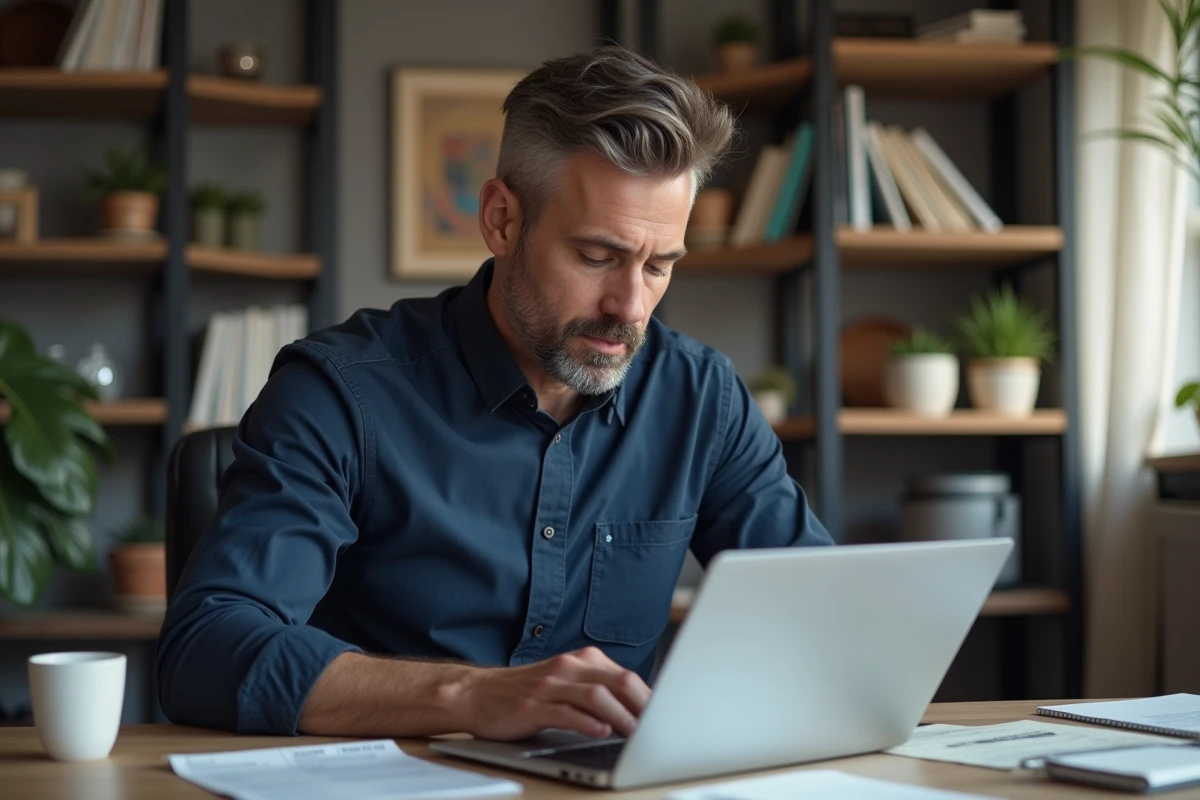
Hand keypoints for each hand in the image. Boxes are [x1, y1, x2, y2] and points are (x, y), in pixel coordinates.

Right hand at [452, 647, 650, 740]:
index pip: (626, 676)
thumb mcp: (565, 685)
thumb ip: (597, 692)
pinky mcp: (532, 705)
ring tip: (636, 733)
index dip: (649, 698)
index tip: (666, 718)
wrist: (477, 694)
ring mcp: (550, 685)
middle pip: (617, 681)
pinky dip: (587, 722)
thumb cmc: (526, 694)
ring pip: (596, 695)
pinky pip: (566, 712)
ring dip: (621, 715)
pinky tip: (601, 732)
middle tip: (659, 727)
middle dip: (642, 705)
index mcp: (581, 661)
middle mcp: (568, 667)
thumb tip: (638, 713)